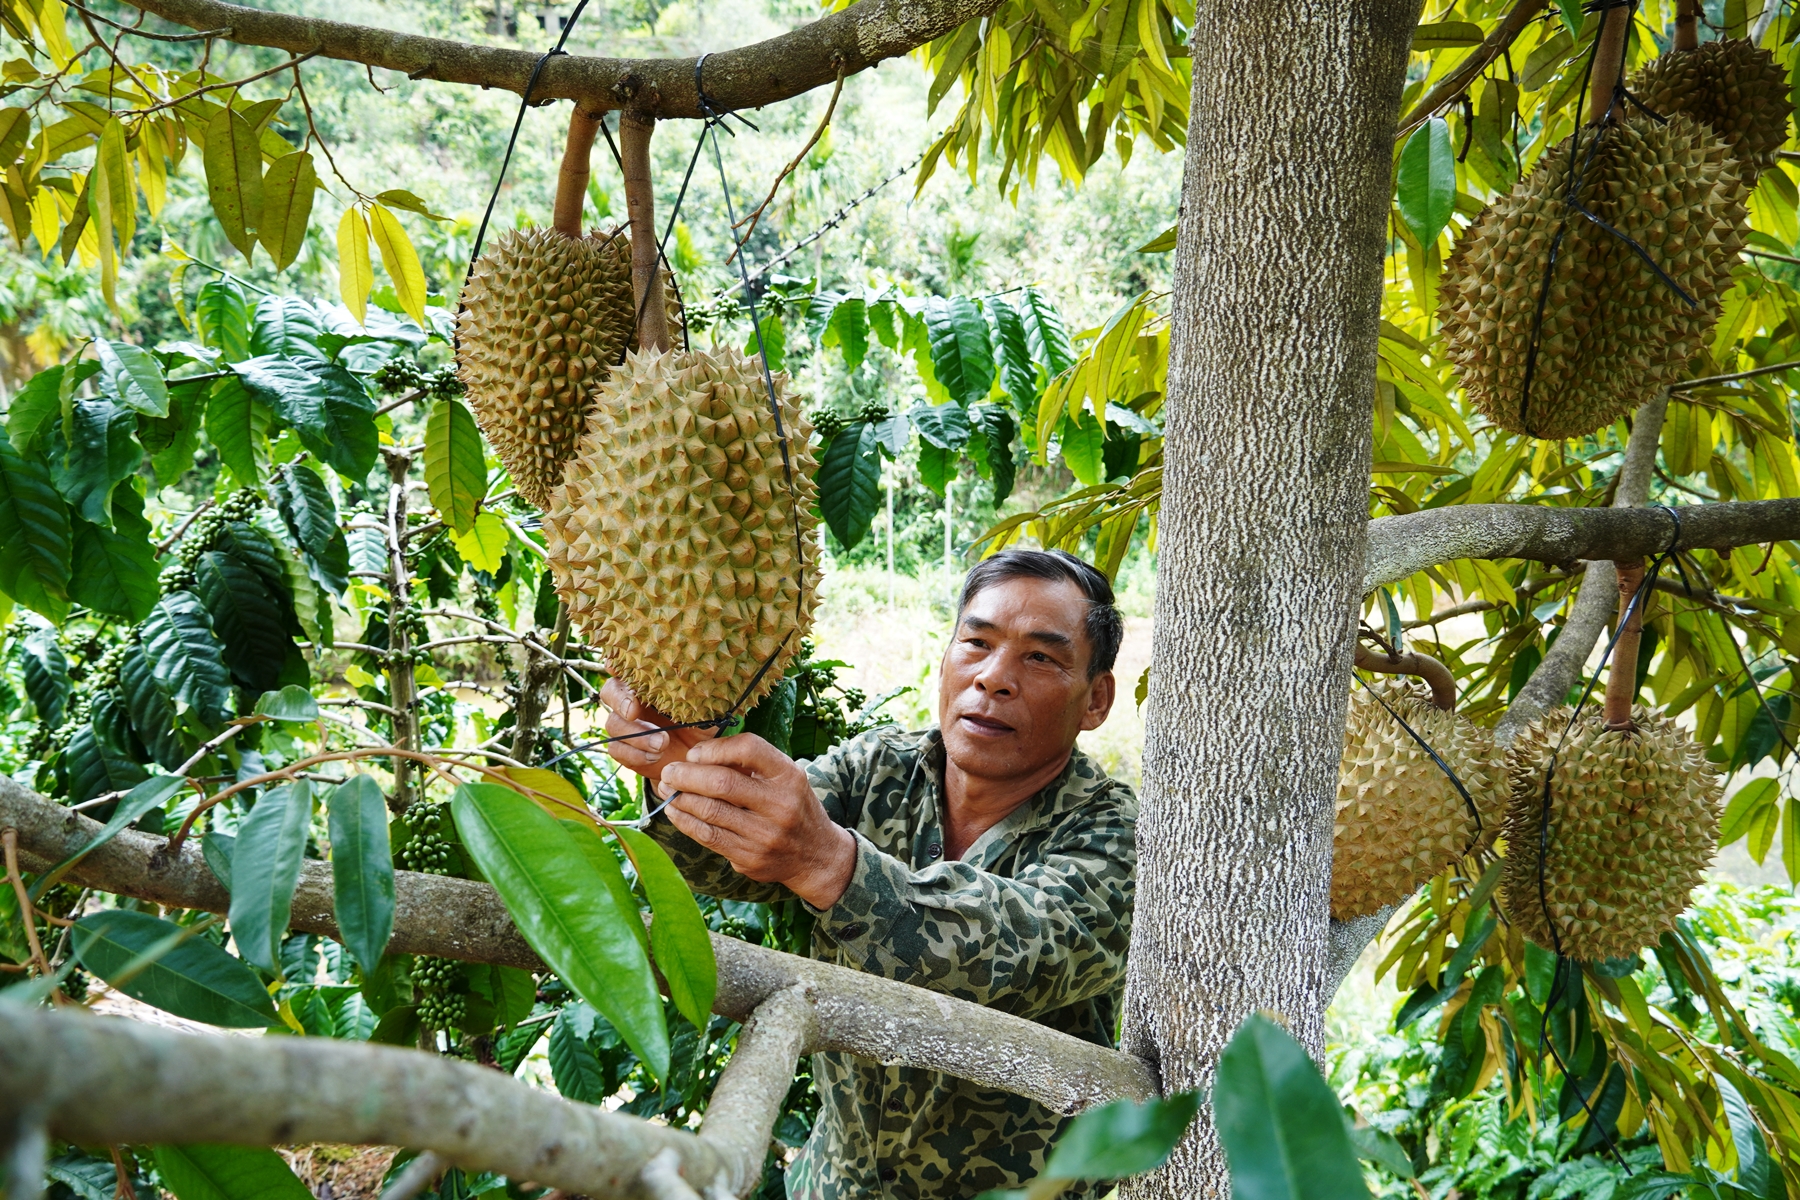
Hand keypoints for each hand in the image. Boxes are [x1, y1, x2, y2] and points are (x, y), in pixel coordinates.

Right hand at [599, 678, 715, 783]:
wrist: (696, 760)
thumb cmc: (701, 725)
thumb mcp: (703, 707)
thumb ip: (695, 692)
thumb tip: (699, 676)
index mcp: (648, 683)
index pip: (626, 667)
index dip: (616, 664)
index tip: (614, 667)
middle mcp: (632, 700)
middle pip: (610, 691)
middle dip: (620, 699)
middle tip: (633, 710)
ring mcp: (624, 725)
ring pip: (613, 724)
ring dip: (637, 735)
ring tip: (662, 743)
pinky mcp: (623, 749)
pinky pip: (616, 749)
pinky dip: (636, 754)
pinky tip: (656, 756)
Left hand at [660, 735, 856, 909]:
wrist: (816, 855)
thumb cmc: (793, 807)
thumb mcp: (786, 778)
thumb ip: (751, 765)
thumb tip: (699, 756)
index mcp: (789, 776)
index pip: (748, 749)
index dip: (714, 748)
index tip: (694, 753)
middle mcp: (780, 805)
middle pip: (722, 783)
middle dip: (687, 775)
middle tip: (669, 772)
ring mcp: (764, 835)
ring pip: (710, 811)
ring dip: (680, 798)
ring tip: (667, 789)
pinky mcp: (749, 857)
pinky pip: (708, 836)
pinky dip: (686, 821)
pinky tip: (675, 811)